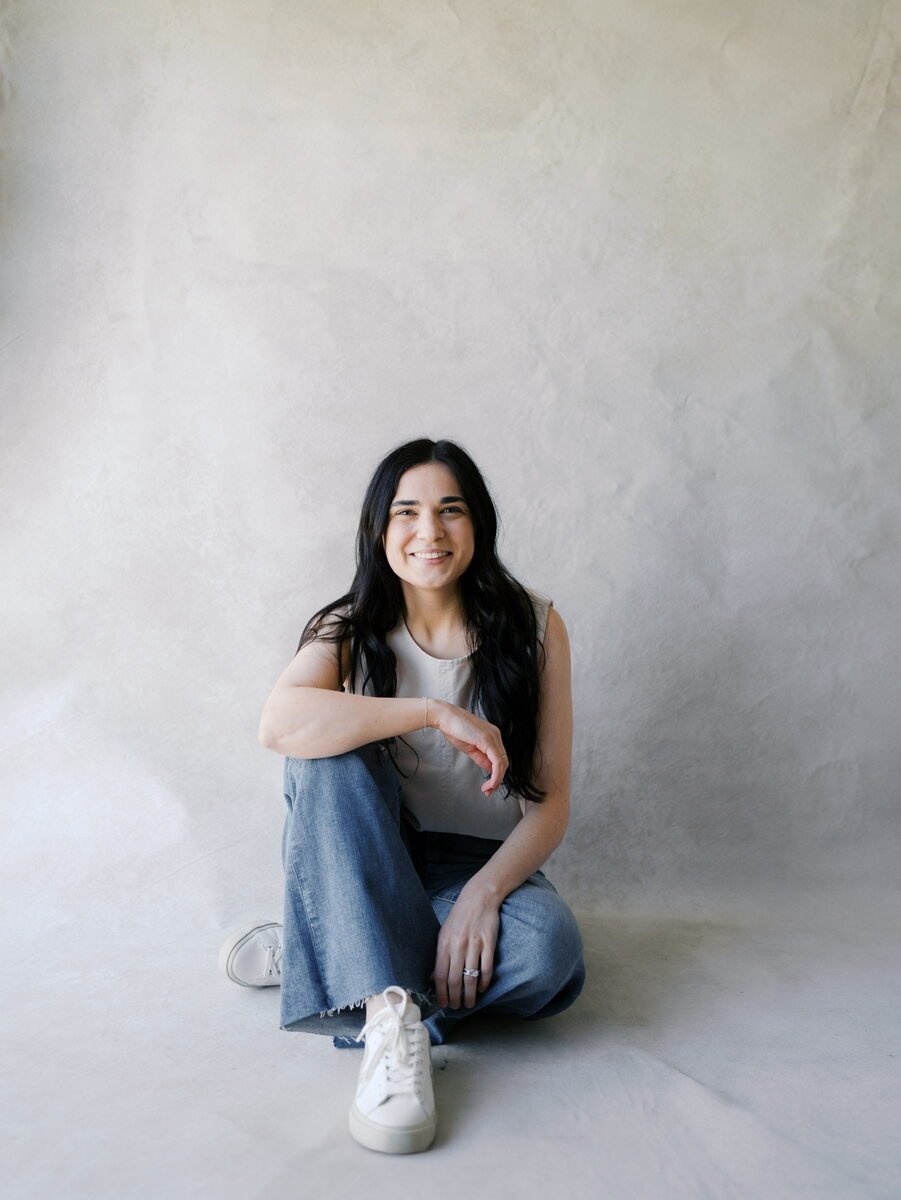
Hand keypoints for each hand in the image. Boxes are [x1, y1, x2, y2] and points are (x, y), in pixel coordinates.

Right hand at [429, 700, 508, 795]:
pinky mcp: (487, 740)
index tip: (489, 786)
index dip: (496, 774)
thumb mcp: (470, 747)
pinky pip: (497, 761)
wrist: (444, 717)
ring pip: (502, 763)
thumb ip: (481, 757)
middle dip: (498, 779)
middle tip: (488, 791)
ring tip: (488, 789)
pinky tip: (490, 783)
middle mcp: (496, 735)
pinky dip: (495, 775)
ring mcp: (493, 737)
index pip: (499, 758)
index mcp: (492, 735)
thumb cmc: (453, 729)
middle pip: (503, 762)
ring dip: (497, 780)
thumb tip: (490, 768)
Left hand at [430, 883, 499, 1008]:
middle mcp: (458, 946)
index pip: (440, 975)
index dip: (441, 993)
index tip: (442, 1004)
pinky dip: (484, 981)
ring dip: (470, 994)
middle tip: (456, 1007)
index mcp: (444, 944)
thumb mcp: (443, 933)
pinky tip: (482, 988)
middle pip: (455, 979)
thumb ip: (439, 956)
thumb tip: (433, 978)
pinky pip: (486, 968)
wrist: (478, 898)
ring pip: (471, 977)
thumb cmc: (459, 917)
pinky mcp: (489, 943)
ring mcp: (474, 945)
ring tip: (470, 1003)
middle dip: (455, 998)